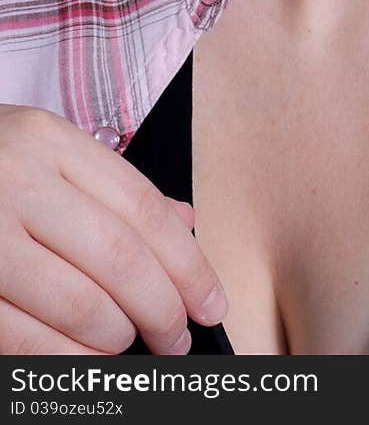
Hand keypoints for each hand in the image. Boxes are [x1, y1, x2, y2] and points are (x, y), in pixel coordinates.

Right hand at [0, 104, 227, 354]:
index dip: (187, 263)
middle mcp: (16, 182)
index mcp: (48, 142)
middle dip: (162, 311)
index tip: (211, 302)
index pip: (142, 209)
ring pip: (78, 308)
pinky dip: (65, 362)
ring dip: (116, 342)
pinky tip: (85, 364)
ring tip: (129, 348)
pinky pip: (24, 341)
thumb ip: (109, 188)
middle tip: (177, 337)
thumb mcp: (41, 150)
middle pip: (120, 260)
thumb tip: (185, 227)